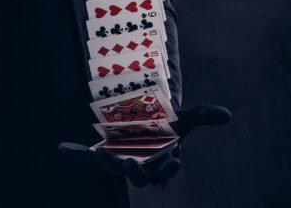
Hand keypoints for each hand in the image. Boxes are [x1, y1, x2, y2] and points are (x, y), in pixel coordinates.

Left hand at [57, 104, 231, 188]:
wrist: (148, 121)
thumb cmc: (168, 125)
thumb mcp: (186, 118)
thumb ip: (203, 115)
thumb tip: (227, 115)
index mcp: (161, 161)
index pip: (167, 171)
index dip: (169, 170)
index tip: (171, 164)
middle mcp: (140, 164)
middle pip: (137, 176)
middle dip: (133, 170)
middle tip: (128, 162)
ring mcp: (118, 159)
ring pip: (112, 167)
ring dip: (105, 163)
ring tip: (99, 155)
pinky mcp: (102, 153)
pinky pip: (87, 157)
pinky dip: (75, 153)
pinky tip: (63, 147)